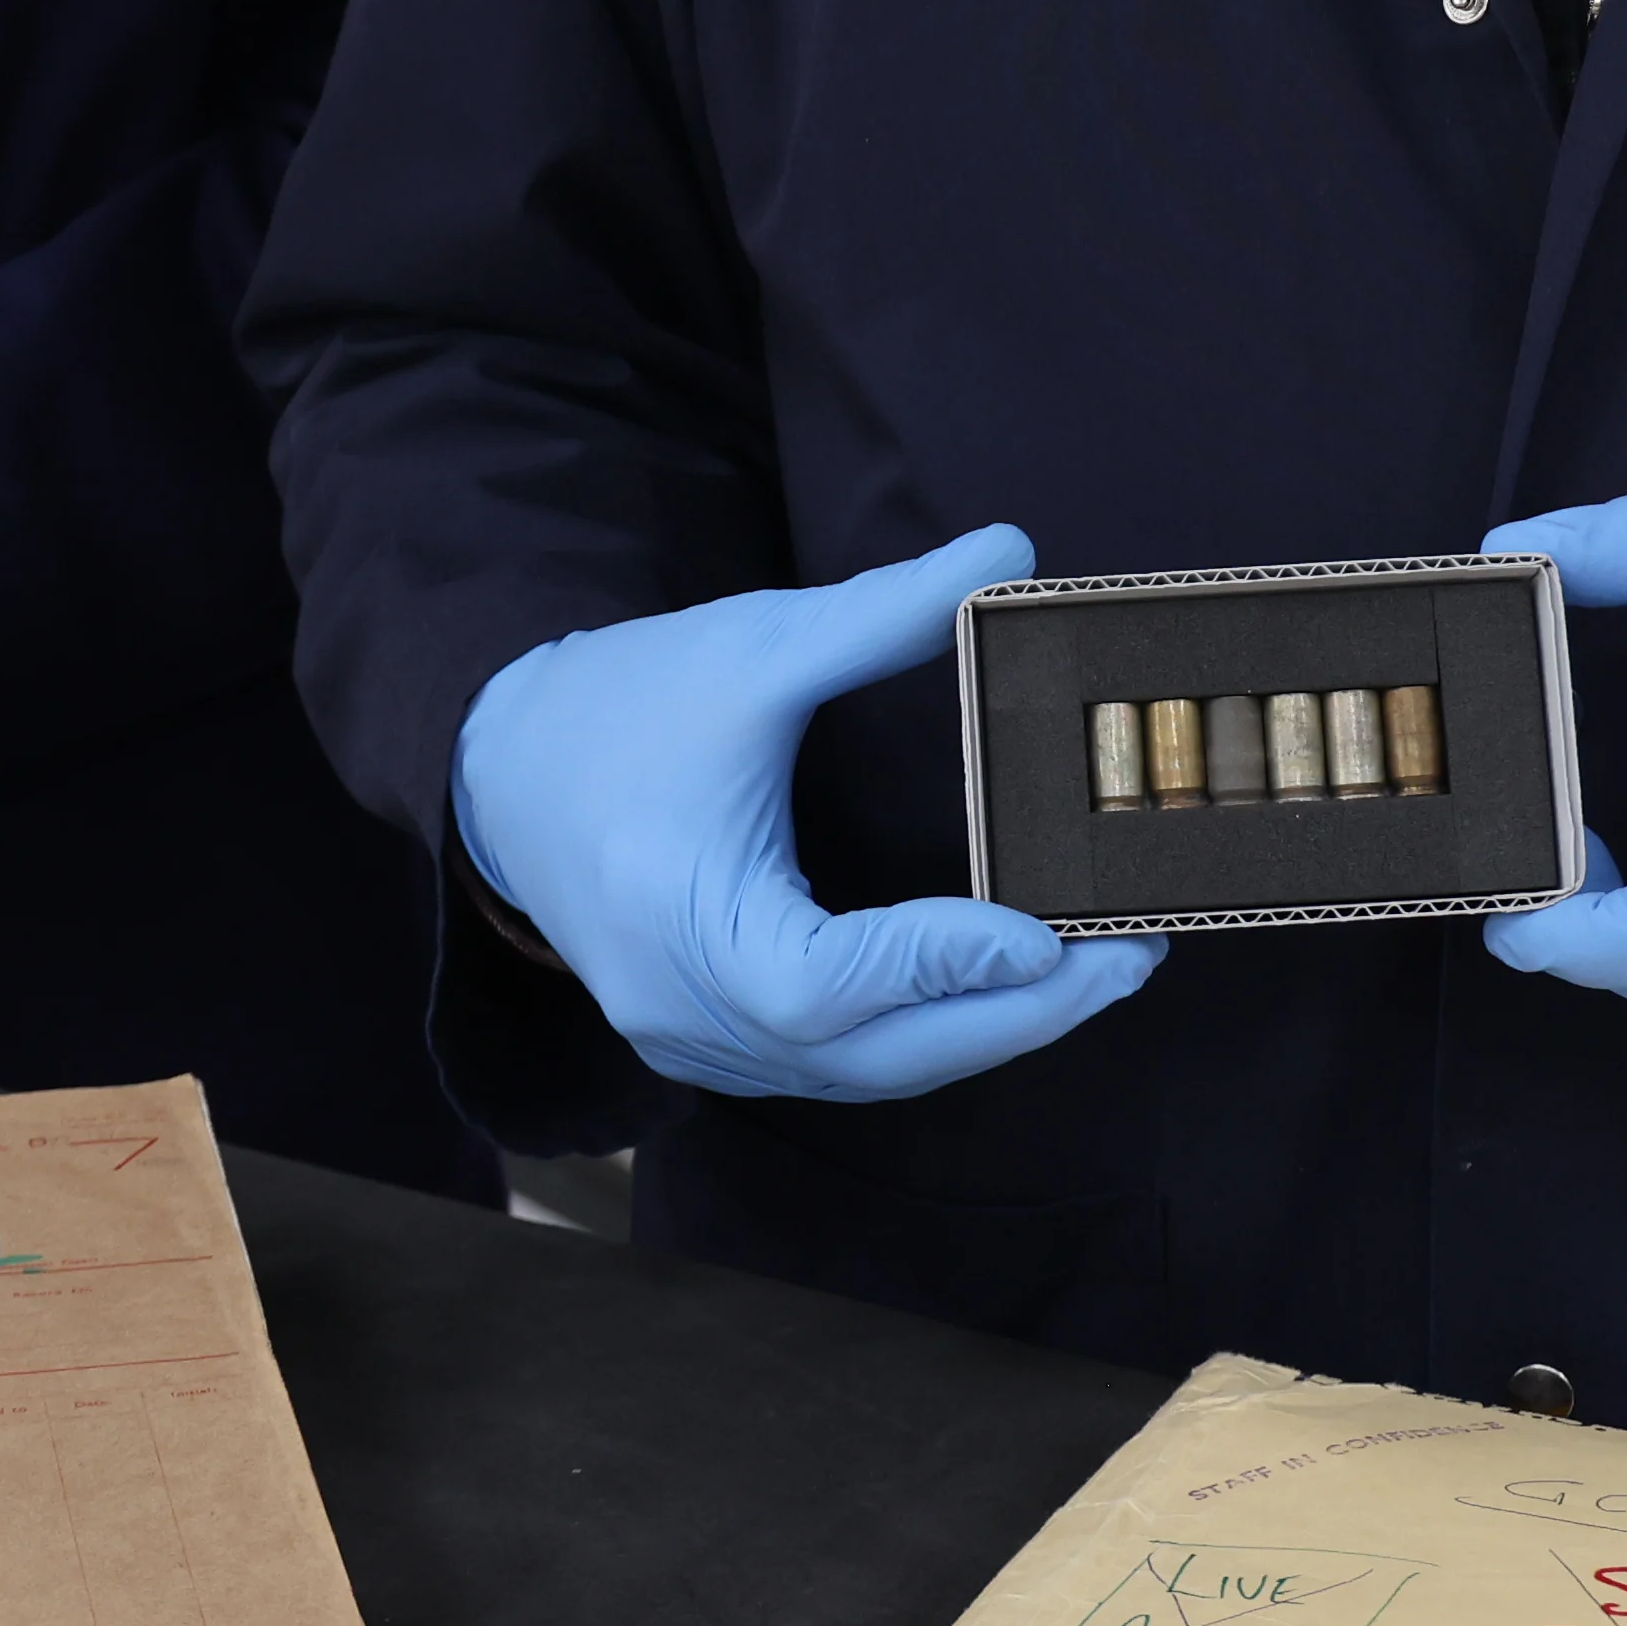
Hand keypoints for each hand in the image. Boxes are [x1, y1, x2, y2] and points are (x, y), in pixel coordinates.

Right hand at [454, 523, 1154, 1105]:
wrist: (498, 768)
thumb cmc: (620, 707)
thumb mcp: (750, 648)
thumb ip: (881, 612)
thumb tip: (1010, 550)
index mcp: (677, 917)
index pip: (824, 985)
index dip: (938, 968)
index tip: (1045, 934)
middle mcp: (682, 1008)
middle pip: (869, 1058)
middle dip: (1009, 1016)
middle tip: (1127, 958)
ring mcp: (694, 1043)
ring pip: (864, 1074)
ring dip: (983, 1033)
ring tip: (1096, 973)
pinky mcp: (710, 1044)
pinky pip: (838, 1067)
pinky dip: (925, 1036)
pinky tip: (1005, 992)